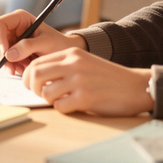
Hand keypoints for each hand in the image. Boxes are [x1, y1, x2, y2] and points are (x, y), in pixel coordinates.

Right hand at [0, 10, 84, 75]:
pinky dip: (12, 66)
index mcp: (20, 18)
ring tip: (24, 68)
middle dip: (4, 55)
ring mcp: (11, 39)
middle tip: (14, 68)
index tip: (5, 52)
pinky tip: (23, 69)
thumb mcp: (46, 43)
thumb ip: (28, 46)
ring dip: (9, 63)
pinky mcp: (12, 50)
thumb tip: (9, 54)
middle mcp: (12, 27)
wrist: (63, 52)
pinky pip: (5, 59)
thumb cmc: (58, 43)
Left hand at [22, 49, 153, 115]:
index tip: (30, 85)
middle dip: (32, 88)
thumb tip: (34, 78)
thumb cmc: (107, 78)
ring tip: (61, 100)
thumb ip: (62, 66)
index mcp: (71, 54)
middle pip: (35, 75)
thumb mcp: (84, 63)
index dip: (28, 76)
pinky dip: (62, 109)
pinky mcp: (86, 97)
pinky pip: (60, 106)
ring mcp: (79, 80)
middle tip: (39, 94)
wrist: (135, 86)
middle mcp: (73, 64)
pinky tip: (73, 106)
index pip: (37, 62)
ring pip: (45, 92)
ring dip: (49, 100)